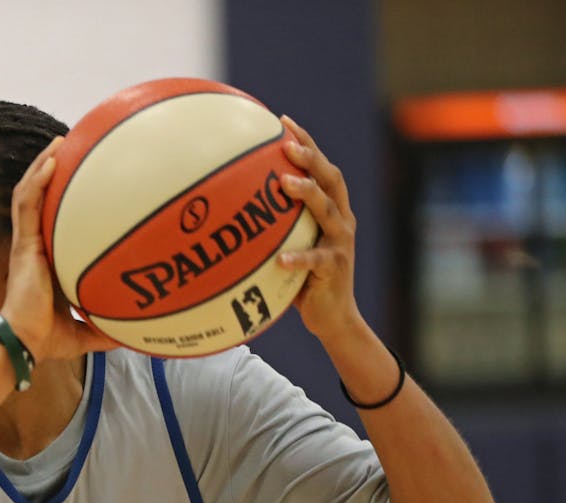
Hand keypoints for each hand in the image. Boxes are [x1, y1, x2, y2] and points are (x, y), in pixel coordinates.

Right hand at [0, 136, 120, 363]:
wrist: (24, 342)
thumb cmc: (46, 338)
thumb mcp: (86, 331)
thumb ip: (109, 328)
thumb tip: (139, 334)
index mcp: (48, 260)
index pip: (52, 220)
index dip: (62, 198)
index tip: (85, 180)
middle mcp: (35, 245)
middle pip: (40, 199)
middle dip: (52, 171)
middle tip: (72, 147)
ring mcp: (26, 242)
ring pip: (29, 193)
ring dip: (42, 166)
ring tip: (59, 142)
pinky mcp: (22, 244)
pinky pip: (26, 205)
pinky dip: (36, 182)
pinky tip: (50, 163)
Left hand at [277, 116, 364, 342]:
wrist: (333, 318)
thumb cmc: (302, 280)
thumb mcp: (287, 246)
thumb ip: (270, 227)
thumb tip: (224, 209)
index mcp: (331, 210)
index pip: (321, 168)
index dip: (306, 142)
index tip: (282, 121)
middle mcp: (341, 220)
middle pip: (330, 179)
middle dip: (310, 158)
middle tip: (286, 144)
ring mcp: (340, 243)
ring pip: (327, 210)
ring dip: (306, 194)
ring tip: (284, 184)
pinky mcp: (335, 269)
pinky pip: (316, 261)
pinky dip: (299, 258)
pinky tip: (280, 258)